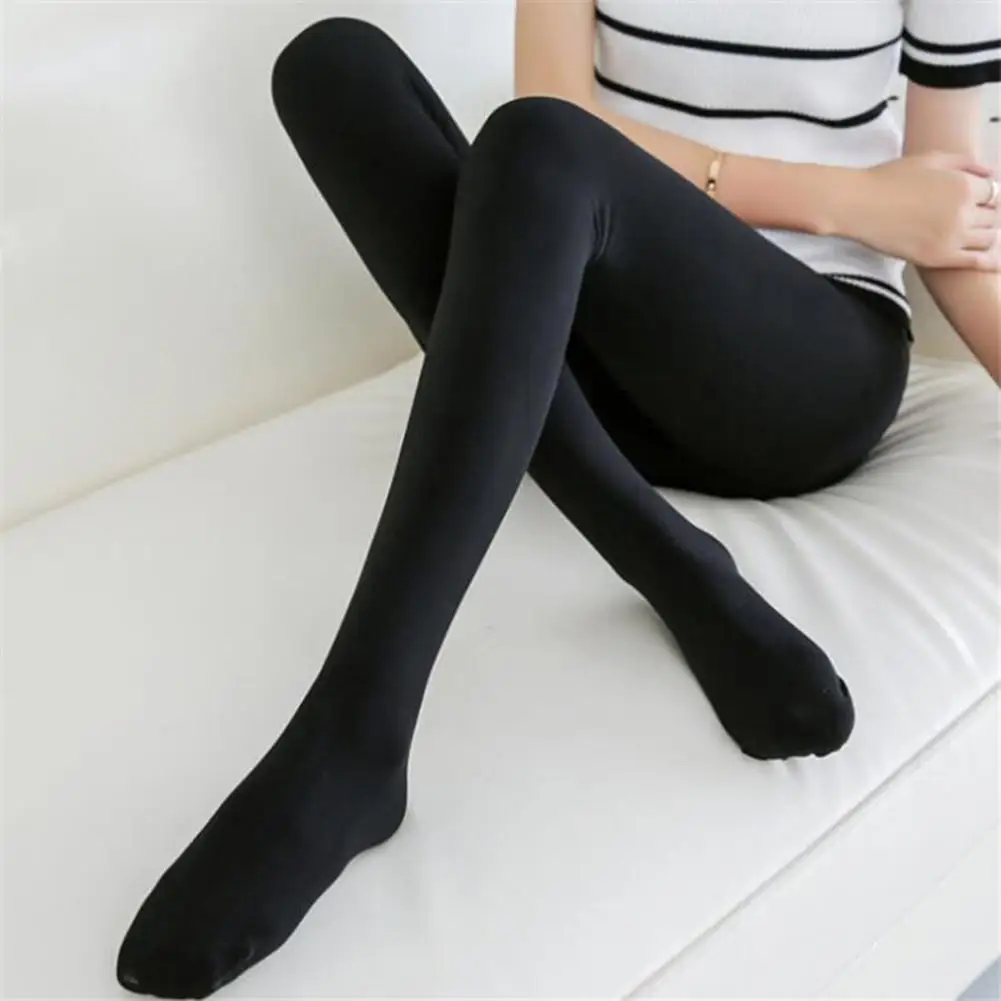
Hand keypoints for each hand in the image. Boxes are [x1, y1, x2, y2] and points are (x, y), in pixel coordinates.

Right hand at [846, 152, 999, 269]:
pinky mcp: (938, 257)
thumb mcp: (930, 159)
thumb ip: (965, 163)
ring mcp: (952, 236)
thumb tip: (991, 172)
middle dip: (982, 215)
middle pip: (992, 216)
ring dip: (984, 235)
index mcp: (964, 185)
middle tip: (964, 217)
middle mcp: (963, 211)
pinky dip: (989, 262)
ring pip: (988, 238)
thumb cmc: (889, 179)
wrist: (858, 204)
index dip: (985, 196)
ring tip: (969, 234)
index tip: (974, 200)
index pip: (994, 192)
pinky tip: (996, 264)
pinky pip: (975, 261)